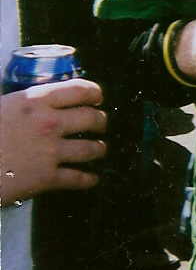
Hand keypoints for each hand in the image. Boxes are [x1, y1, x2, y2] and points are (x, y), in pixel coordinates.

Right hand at [0, 78, 106, 204]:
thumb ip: (21, 103)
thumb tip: (33, 101)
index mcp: (34, 100)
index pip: (79, 89)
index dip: (94, 93)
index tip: (97, 98)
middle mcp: (49, 123)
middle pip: (91, 119)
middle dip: (100, 121)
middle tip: (99, 124)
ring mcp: (51, 152)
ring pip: (92, 149)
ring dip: (99, 149)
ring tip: (98, 149)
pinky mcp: (48, 179)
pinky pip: (79, 179)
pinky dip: (88, 179)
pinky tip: (90, 179)